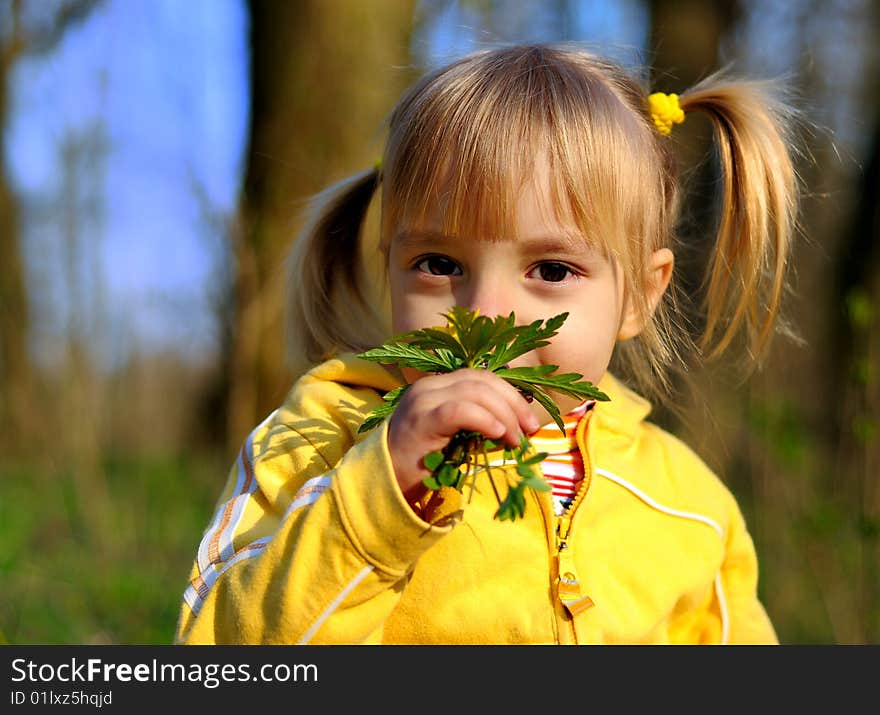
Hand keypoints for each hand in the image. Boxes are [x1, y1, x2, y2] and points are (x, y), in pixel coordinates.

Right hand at [387, 369, 539, 502]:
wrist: (383, 482)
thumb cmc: (421, 464)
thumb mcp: (454, 437)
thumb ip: (477, 423)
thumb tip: (516, 426)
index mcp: (438, 386)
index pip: (482, 377)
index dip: (511, 395)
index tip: (529, 422)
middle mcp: (429, 386)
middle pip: (483, 380)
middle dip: (513, 403)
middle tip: (530, 430)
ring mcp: (423, 400)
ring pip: (475, 392)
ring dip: (504, 415)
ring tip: (514, 440)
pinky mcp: (421, 419)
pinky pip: (459, 410)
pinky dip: (484, 419)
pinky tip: (496, 433)